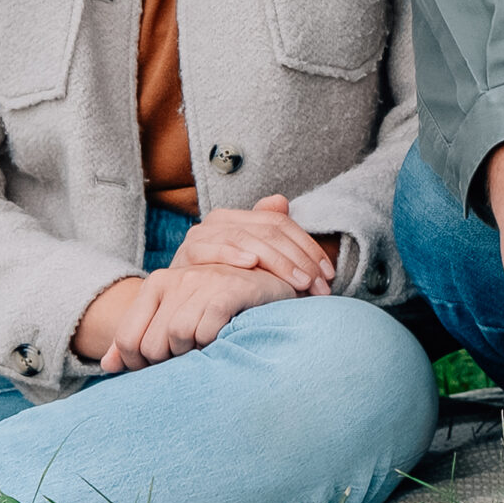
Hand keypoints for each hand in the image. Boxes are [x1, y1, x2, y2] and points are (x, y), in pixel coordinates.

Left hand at [84, 263, 297, 371]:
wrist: (273, 290)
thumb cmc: (222, 310)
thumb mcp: (178, 321)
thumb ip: (140, 341)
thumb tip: (107, 367)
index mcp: (157, 283)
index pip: (126, 340)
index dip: (141, 365)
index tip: (167, 365)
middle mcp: (176, 276)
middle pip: (150, 345)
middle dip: (171, 362)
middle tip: (196, 356)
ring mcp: (203, 279)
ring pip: (177, 337)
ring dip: (195, 352)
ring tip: (213, 345)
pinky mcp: (230, 288)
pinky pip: (205, 330)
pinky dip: (214, 342)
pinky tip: (228, 336)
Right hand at [170, 194, 334, 295]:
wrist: (174, 302)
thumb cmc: (218, 281)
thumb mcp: (249, 261)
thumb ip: (267, 234)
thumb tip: (281, 200)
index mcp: (238, 218)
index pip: (281, 224)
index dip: (308, 247)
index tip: (328, 274)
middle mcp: (219, 221)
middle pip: (269, 231)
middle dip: (299, 260)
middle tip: (318, 285)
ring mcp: (201, 236)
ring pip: (247, 238)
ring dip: (277, 262)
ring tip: (298, 282)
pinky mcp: (185, 254)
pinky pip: (211, 249)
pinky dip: (232, 254)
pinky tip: (251, 263)